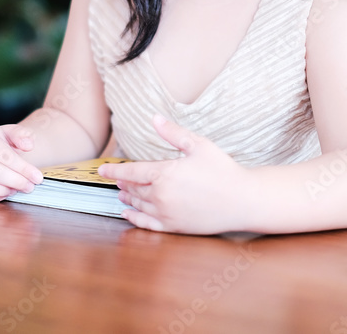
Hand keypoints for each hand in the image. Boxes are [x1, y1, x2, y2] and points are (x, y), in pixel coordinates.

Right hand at [0, 124, 44, 202]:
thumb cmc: (2, 144)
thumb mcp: (12, 133)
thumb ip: (22, 135)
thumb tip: (28, 145)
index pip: (5, 156)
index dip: (23, 168)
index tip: (37, 177)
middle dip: (15, 181)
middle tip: (29, 186)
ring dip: (3, 190)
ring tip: (16, 189)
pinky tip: (5, 193)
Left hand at [97, 115, 246, 234]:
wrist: (243, 201)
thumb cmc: (223, 170)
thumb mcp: (199, 145)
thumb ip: (173, 133)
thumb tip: (154, 118)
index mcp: (164, 174)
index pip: (131, 172)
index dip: (114, 171)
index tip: (102, 170)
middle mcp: (161, 195)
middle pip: (133, 188)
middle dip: (123, 183)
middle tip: (117, 180)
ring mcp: (167, 213)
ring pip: (138, 205)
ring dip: (128, 198)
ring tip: (122, 194)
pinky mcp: (174, 227)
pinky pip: (146, 224)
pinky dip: (134, 219)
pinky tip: (127, 214)